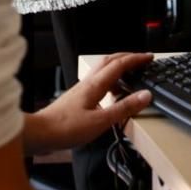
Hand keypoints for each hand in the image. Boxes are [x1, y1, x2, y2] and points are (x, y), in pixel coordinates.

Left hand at [23, 52, 152, 154]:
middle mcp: (88, 83)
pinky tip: (112, 95)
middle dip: (127, 57)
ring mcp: (81, 89)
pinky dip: (109, 83)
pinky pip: (97, 83)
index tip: (149, 57)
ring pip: (102, 71)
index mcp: (95, 85)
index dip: (136, 59)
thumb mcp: (101, 121)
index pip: (119, 64)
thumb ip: (124, 108)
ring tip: (130, 78)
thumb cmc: (67, 128)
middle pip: (109, 61)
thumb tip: (145, 96)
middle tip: (142, 60)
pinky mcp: (77, 98)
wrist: (41, 133)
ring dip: (118, 69)